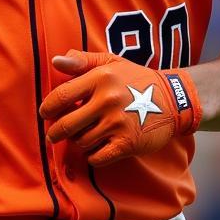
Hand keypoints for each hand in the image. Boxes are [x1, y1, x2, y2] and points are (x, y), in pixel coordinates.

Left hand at [39, 50, 200, 166]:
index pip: (61, 96)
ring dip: (78, 142)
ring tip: (84, 136)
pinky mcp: (127, 143)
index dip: (48, 108)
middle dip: (55, 133)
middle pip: (67, 124)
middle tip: (53, 135)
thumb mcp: (111, 63)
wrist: (174, 99)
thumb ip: (82, 61)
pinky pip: (97, 157)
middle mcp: (108, 100)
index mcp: (100, 78)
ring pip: (81, 142)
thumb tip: (56, 61)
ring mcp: (118, 123)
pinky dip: (93, 156)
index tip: (45, 114)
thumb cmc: (137, 79)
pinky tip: (97, 149)